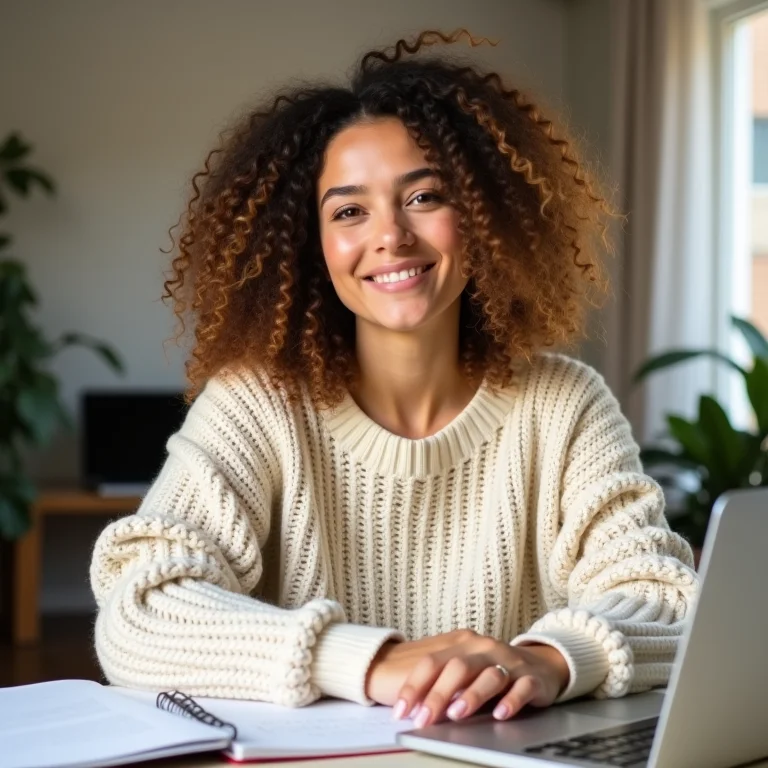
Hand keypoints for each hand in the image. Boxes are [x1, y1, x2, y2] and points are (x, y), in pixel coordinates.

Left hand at [365, 629, 568, 727]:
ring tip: (455, 714)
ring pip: (489, 675)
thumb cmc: (492, 670)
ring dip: (471, 695)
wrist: (540, 663)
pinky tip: (500, 713)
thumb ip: (443, 682)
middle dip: (437, 695)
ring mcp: (510, 662)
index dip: (414, 686)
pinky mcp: (533, 678)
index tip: (400, 711)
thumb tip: (412, 708)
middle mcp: (485, 649)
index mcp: (463, 645)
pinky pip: (522, 687)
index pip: (432, 662)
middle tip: (422, 720)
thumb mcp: (466, 671)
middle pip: (457, 667)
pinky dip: (511, 700)